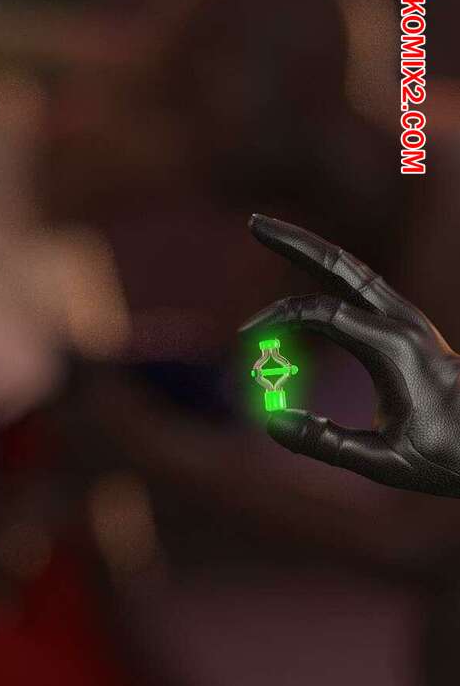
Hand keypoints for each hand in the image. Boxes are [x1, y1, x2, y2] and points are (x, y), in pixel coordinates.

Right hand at [240, 214, 459, 496]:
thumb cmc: (444, 455)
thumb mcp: (383, 463)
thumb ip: (326, 443)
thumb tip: (271, 421)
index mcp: (393, 348)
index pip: (322, 313)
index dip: (278, 319)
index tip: (245, 338)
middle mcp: (401, 322)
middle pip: (340, 267)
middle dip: (295, 243)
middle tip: (253, 222)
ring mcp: (406, 319)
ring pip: (351, 269)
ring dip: (311, 249)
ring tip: (272, 233)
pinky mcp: (405, 326)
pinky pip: (359, 287)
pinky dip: (327, 273)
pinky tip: (308, 270)